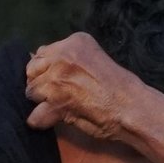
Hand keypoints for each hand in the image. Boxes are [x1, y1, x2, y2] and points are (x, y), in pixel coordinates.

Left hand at [25, 33, 156, 143]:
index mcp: (75, 42)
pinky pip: (35, 114)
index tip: (59, 81)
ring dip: (42, 102)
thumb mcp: (94, 59)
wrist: (132, 107)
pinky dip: (41, 121)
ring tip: (60, 108)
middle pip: (32, 71)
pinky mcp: (57, 102)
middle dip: (40, 84)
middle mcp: (63, 55)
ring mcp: (58, 78)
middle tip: (59, 96)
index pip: (41, 54)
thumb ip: (69, 59)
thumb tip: (37, 59)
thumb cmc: (119, 86)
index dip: (46, 71)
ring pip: (31, 92)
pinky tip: (53, 120)